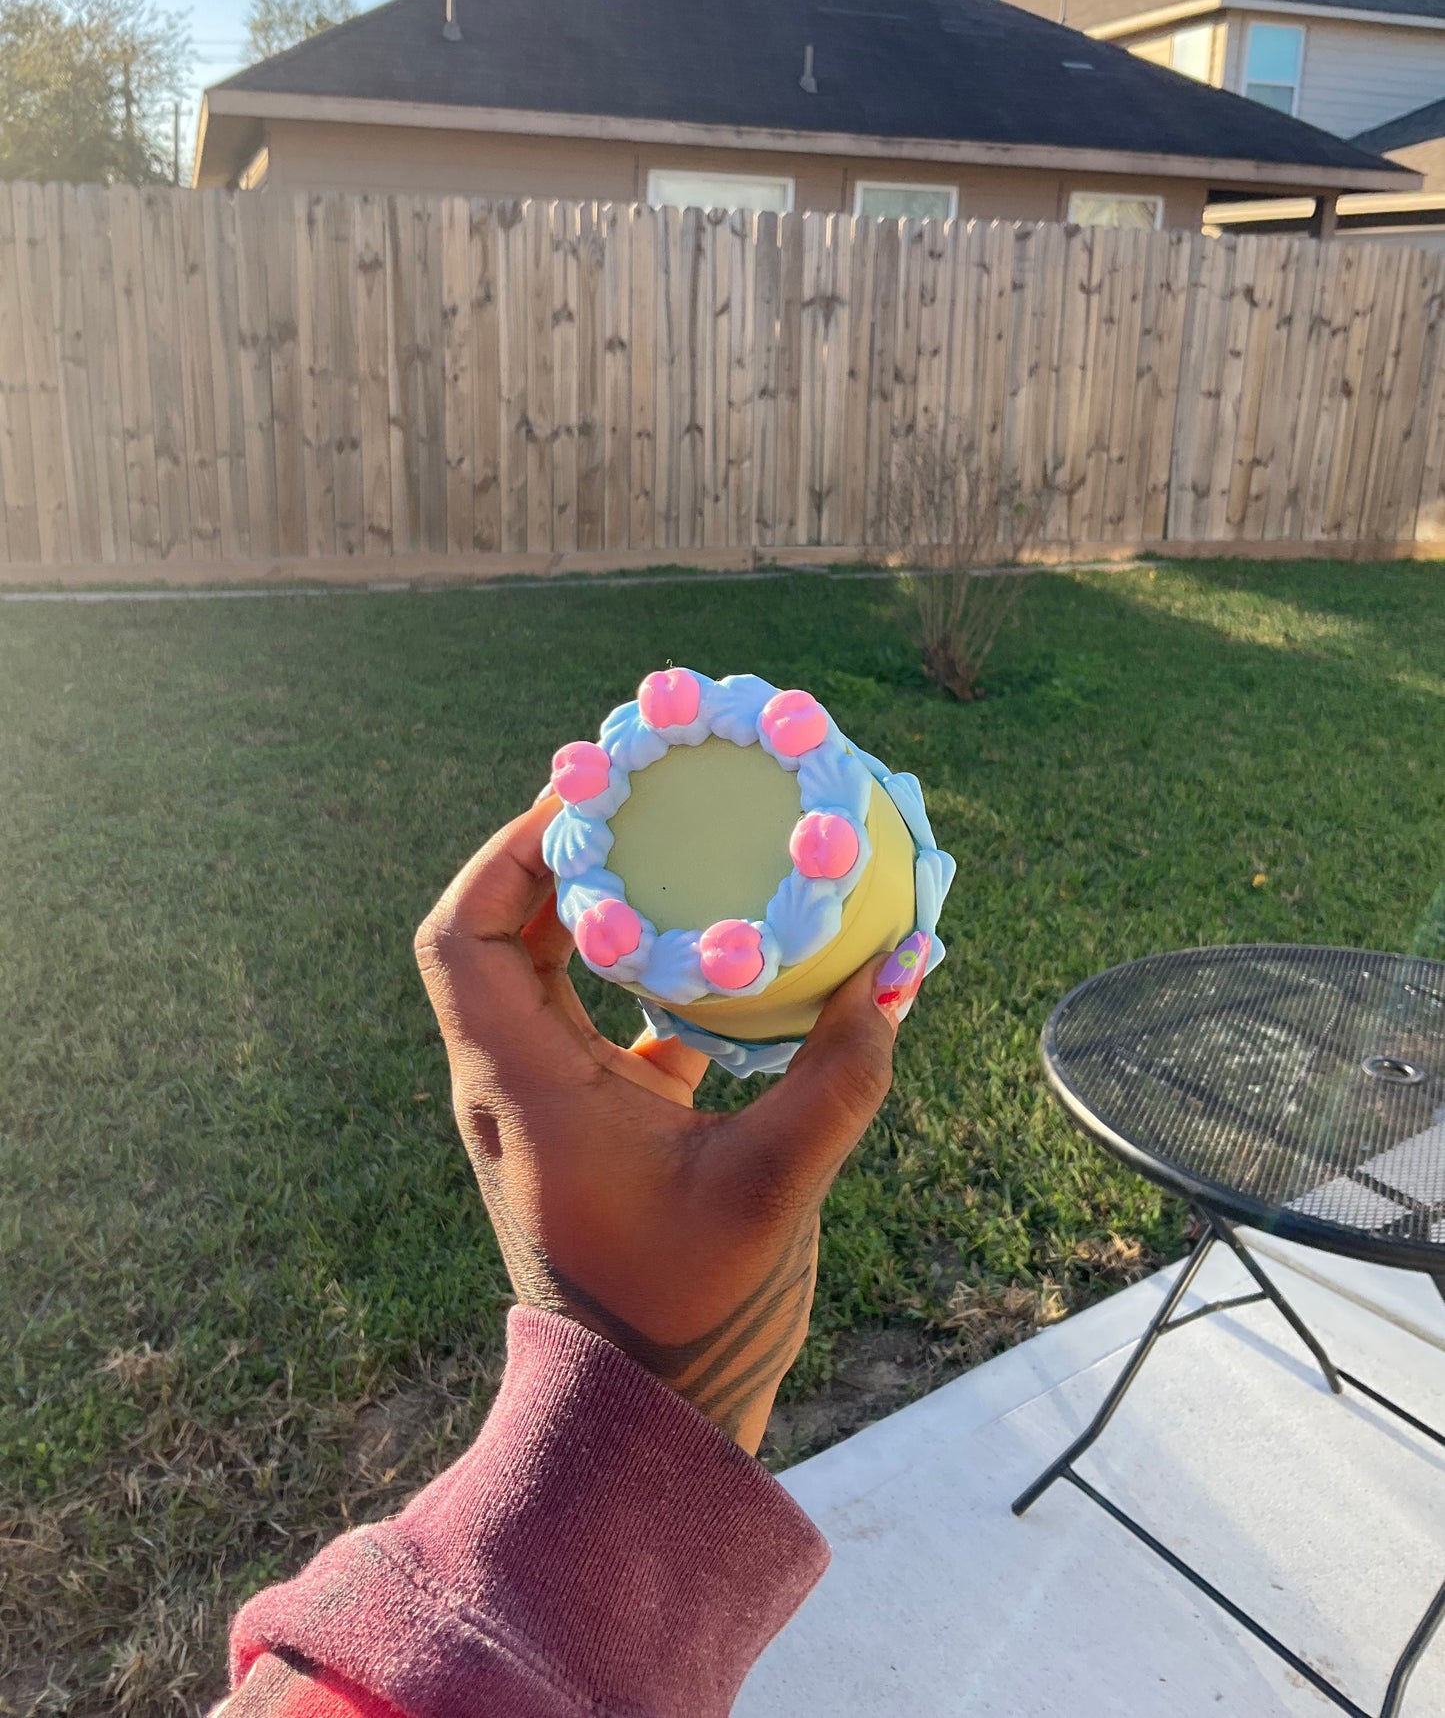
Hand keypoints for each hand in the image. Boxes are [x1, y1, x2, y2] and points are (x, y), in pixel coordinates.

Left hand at [414, 796, 915, 1454]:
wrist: (649, 1417)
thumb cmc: (688, 1316)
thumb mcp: (772, 1194)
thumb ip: (835, 1084)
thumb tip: (886, 981)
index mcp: (522, 1089)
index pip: (464, 938)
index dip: (507, 854)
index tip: (582, 799)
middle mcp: (514, 1086)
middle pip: (499, 935)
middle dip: (560, 858)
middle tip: (637, 799)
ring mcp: (547, 1107)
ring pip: (545, 974)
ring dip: (597, 910)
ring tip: (673, 849)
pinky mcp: (589, 1126)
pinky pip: (596, 1019)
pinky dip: (642, 973)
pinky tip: (721, 958)